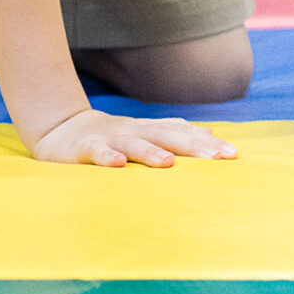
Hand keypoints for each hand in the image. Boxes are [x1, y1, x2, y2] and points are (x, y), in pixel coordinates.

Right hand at [30, 109, 237, 167]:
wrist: (60, 128)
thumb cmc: (111, 136)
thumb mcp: (144, 132)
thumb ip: (174, 131)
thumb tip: (210, 132)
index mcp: (149, 130)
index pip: (183, 134)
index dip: (208, 143)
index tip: (234, 155)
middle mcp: (133, 132)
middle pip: (165, 136)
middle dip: (191, 146)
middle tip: (216, 158)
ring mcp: (108, 139)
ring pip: (132, 144)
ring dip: (150, 152)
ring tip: (169, 163)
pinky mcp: (82, 148)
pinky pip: (94, 152)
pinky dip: (105, 157)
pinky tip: (117, 165)